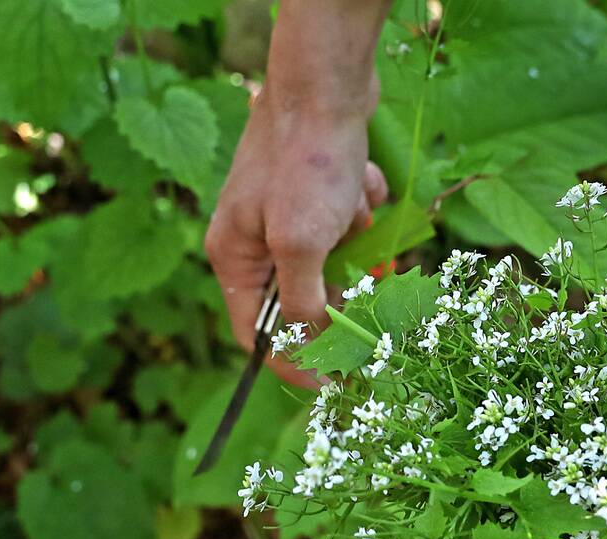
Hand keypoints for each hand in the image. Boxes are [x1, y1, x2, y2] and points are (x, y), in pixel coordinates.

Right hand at [205, 87, 387, 385]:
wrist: (328, 87)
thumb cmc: (306, 164)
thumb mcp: (301, 243)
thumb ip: (302, 301)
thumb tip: (309, 347)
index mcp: (234, 256)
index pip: (254, 331)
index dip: (290, 361)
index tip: (331, 383)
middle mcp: (255, 239)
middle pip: (299, 300)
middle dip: (339, 296)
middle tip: (371, 302)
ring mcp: (287, 215)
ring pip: (332, 262)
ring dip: (354, 246)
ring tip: (356, 213)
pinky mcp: (319, 194)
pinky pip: (347, 225)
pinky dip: (362, 211)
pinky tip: (361, 184)